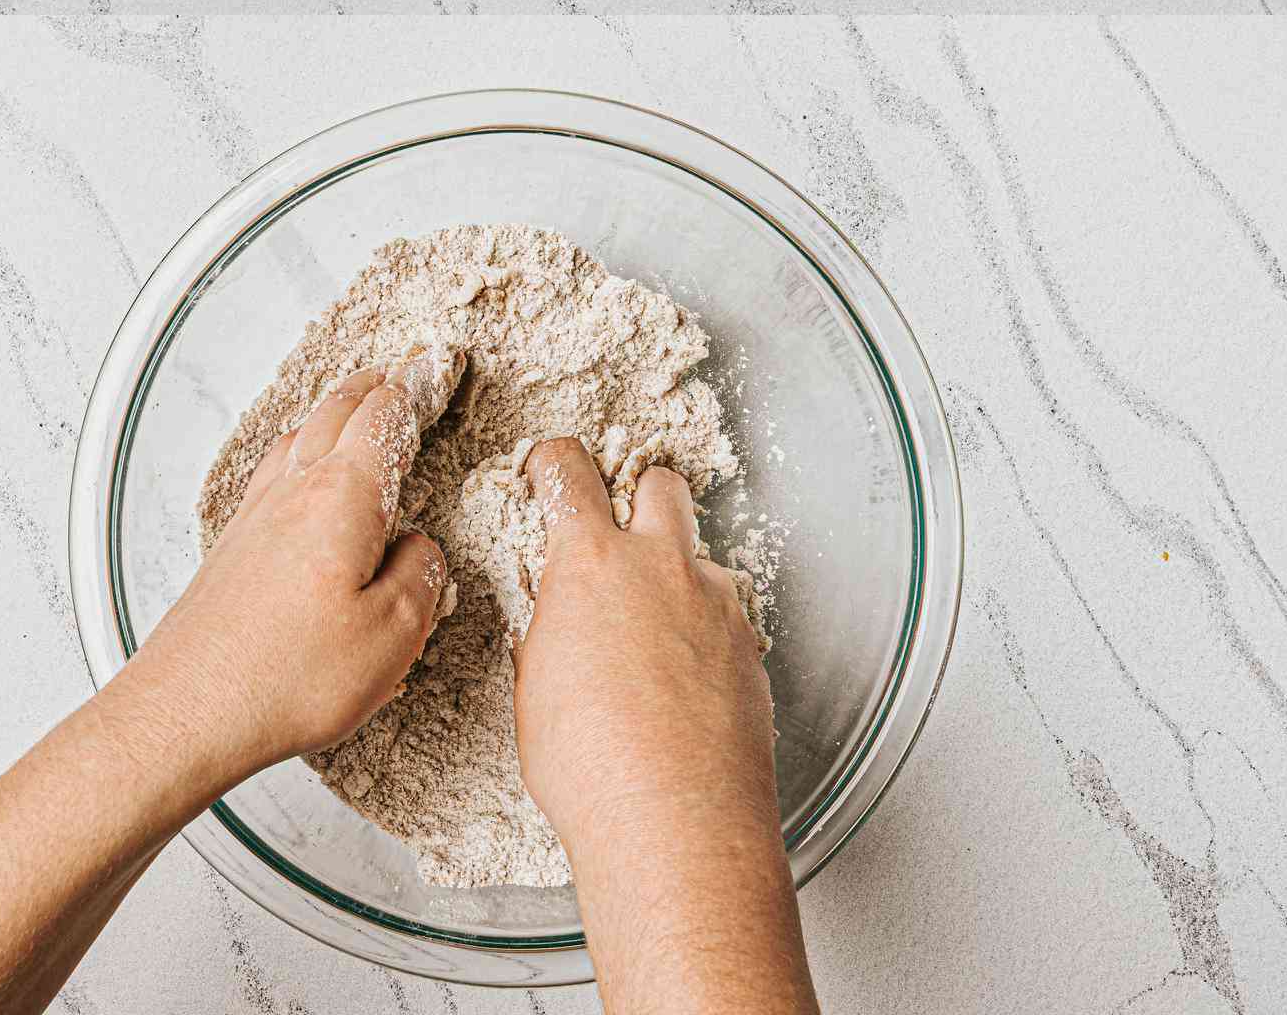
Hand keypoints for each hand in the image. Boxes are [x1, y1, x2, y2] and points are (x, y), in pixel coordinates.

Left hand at [116, 371, 447, 804]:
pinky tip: (295, 470)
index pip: (385, 419)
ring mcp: (257, 516)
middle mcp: (295, 491)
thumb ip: (422, 577)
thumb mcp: (393, 636)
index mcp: (343, 498)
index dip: (418, 385)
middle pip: (336, 412)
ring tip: (354, 406)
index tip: (437, 365)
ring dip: (333, 410)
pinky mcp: (233, 548)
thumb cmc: (284, 678)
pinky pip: (272, 471)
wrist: (184, 712)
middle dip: (375, 385)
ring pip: (299, 435)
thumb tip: (422, 548)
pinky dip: (298, 449)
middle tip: (401, 372)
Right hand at [514, 437, 777, 859]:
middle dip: (640, 498)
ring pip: (698, 556)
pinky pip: (725, 616)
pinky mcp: (749, 644)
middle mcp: (659, 565)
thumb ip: (553, 629)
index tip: (550, 472)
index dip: (554, 464)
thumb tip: (561, 620)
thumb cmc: (593, 767)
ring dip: (677, 578)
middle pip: (660, 483)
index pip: (569, 472)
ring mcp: (714, 602)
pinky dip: (706, 634)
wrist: (676, 823)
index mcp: (591, 564)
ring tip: (656, 639)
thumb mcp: (537, 687)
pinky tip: (688, 684)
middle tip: (621, 538)